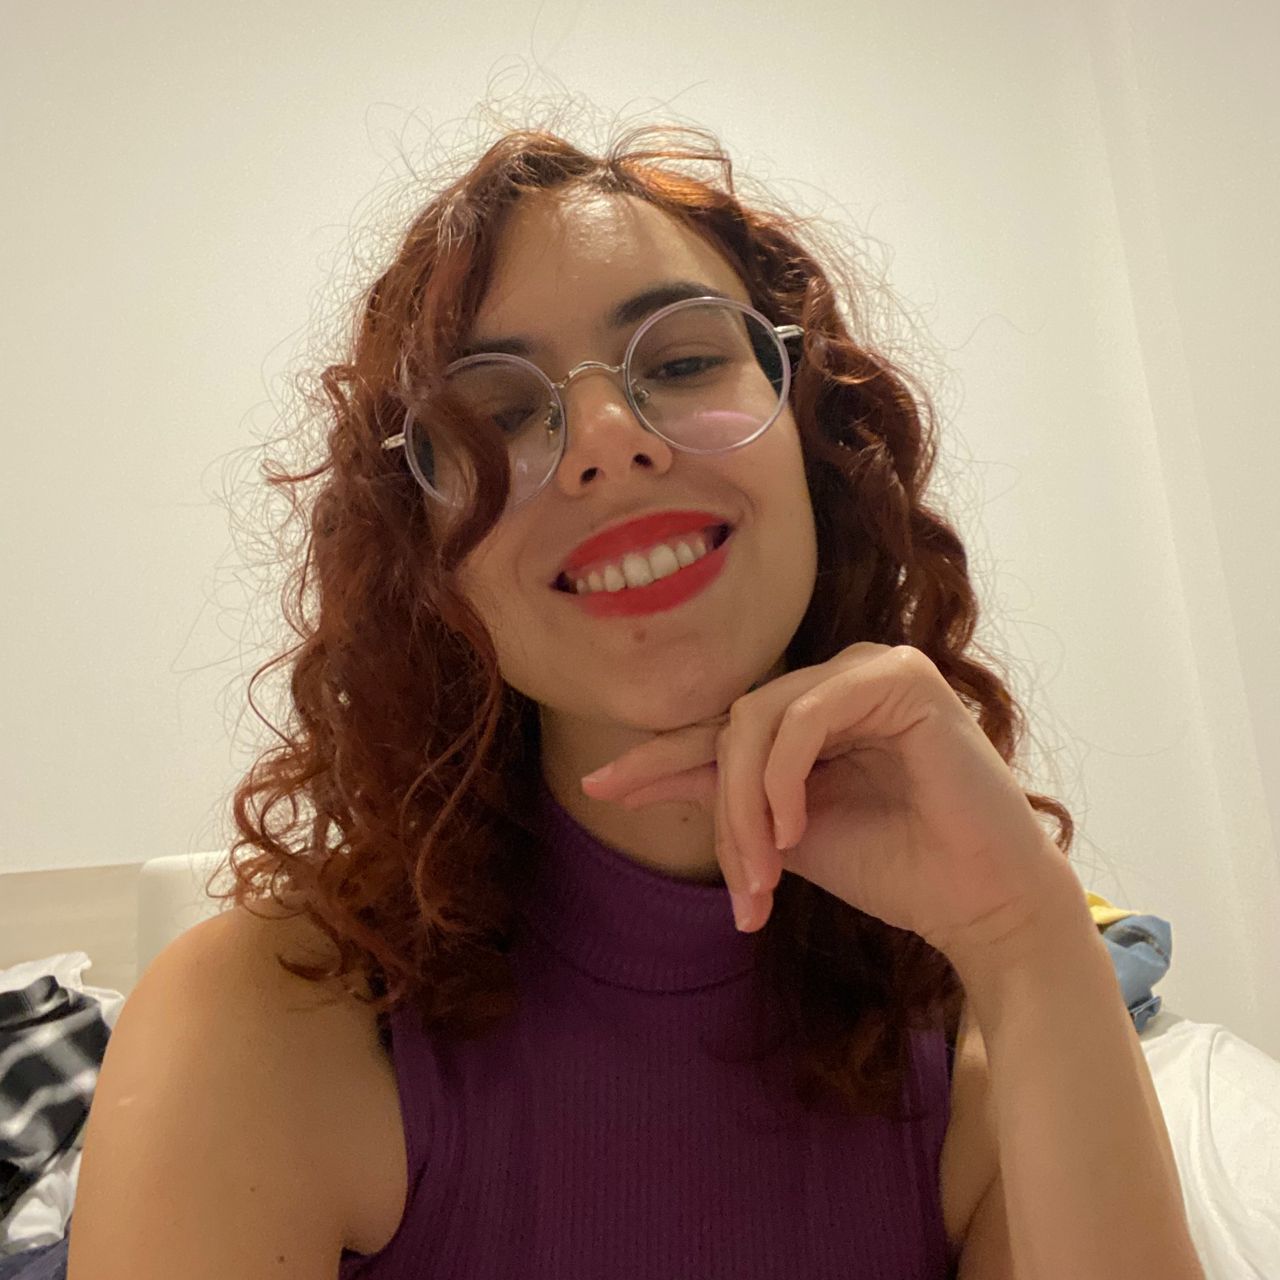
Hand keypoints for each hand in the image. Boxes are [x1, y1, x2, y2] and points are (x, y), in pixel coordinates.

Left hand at [580, 643, 1075, 959]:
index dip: (658, 758)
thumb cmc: (895, 869)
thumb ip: (724, 797)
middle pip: (733, 726)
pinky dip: (783, 777)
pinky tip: (794, 831)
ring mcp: (869, 670)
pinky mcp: (901, 678)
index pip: (722, 728)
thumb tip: (638, 777)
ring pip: (758, 720)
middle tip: (743, 893)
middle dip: (722, 812)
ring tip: (765, 876)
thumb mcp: (783, 834)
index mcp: (814, 712)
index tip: (599, 788)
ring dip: (748, 806)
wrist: (981, 904)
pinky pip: (804, 717)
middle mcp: (837, 680)